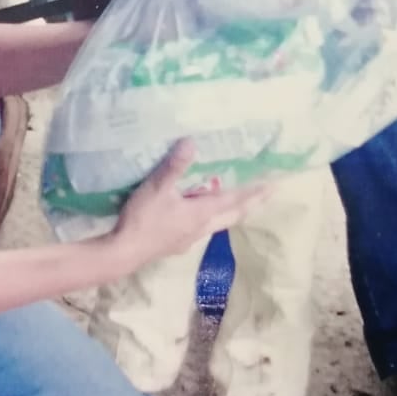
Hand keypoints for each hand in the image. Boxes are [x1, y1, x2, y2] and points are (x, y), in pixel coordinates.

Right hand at [110, 140, 268, 265]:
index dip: (253, 193)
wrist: (123, 253)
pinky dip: (212, 219)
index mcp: (200, 213)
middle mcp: (201, 227)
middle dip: (250, 204)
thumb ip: (174, 166)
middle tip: (266, 194)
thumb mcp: (156, 188)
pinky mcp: (177, 244)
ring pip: (218, 223)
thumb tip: (191, 142)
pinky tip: (200, 216)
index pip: (233, 200)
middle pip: (232, 215)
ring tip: (238, 202)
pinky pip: (202, 229)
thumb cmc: (143, 219)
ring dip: (231, 212)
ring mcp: (189, 238)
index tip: (272, 186)